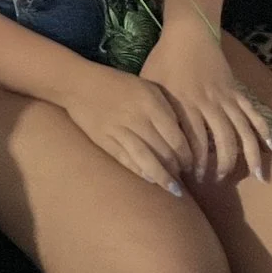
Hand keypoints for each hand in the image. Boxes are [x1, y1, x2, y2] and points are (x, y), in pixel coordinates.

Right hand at [61, 66, 198, 196]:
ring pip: (146, 159)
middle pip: (164, 150)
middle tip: (184, 176)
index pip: (176, 137)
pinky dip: (140, 172)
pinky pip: (126, 160)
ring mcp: (119, 130)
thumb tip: (183, 134)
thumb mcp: (147, 87)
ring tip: (173, 189)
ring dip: (162, 177)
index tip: (192, 163)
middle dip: (177, 167)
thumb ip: (165, 108)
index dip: (187, 155)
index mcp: (151, 103)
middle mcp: (137, 118)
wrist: (79, 83)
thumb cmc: (118, 83)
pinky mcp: (104, 140)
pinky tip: (150, 179)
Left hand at [141, 18, 271, 184]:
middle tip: (215, 180)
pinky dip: (263, 130)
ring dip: (246, 155)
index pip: (194, 142)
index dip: (195, 163)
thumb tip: (149, 139)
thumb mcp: (150, 85)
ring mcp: (226, 97)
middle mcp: (208, 103)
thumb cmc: (163, 59)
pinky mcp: (236, 91)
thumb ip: (153, 112)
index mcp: (185, 104)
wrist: (189, 32)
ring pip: (242, 130)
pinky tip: (268, 148)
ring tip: (252, 175)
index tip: (191, 177)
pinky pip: (253, 113)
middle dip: (221, 165)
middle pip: (222, 141)